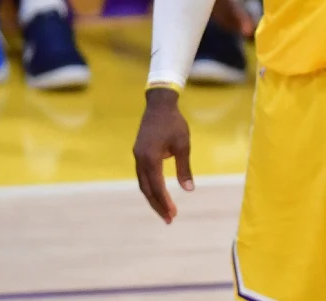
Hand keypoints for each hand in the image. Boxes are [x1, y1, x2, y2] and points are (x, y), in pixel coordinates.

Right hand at [133, 88, 192, 223]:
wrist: (159, 105)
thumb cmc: (174, 123)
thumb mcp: (183, 145)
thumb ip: (184, 168)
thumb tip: (189, 190)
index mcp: (150, 158)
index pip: (157, 187)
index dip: (165, 202)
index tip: (174, 215)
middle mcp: (140, 160)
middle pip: (147, 189)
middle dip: (158, 205)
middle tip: (169, 220)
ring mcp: (137, 156)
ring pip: (143, 184)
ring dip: (153, 198)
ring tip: (164, 211)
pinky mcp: (139, 153)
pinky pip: (142, 175)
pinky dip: (150, 187)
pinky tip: (158, 193)